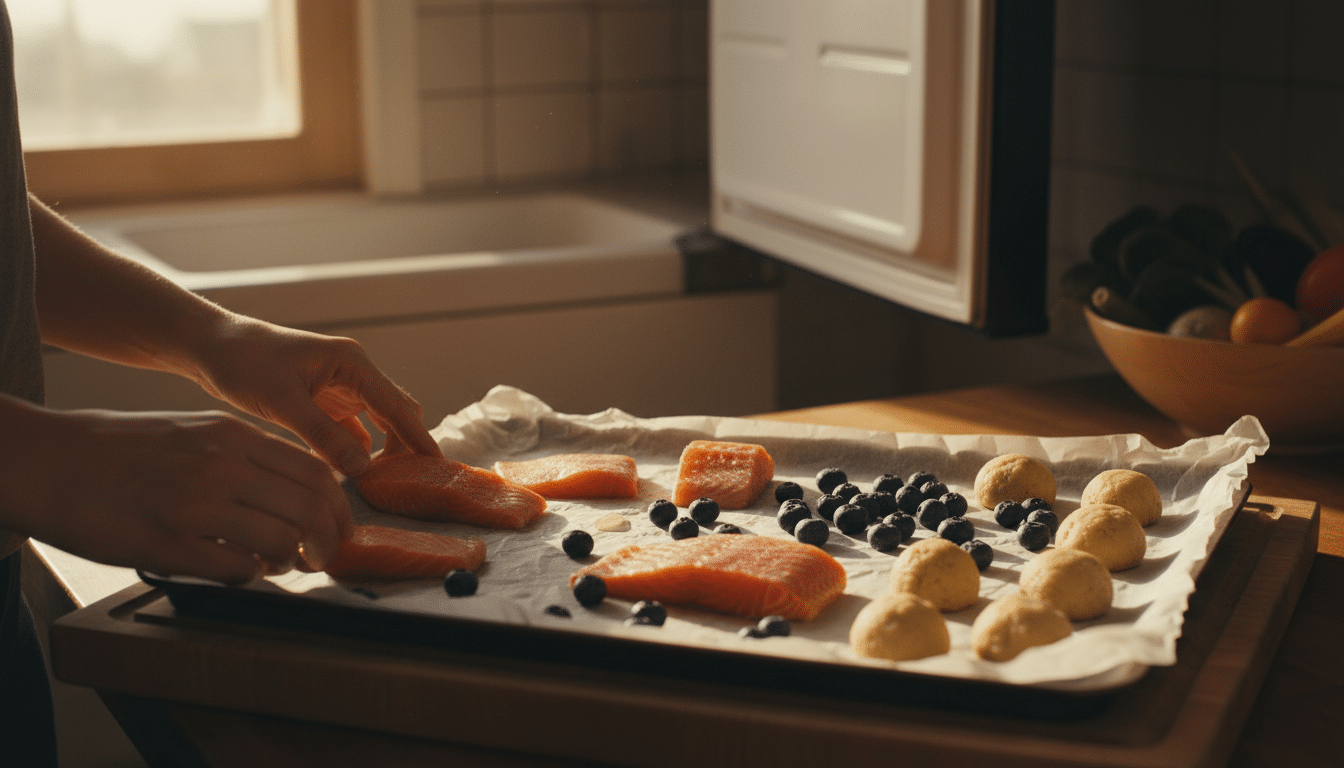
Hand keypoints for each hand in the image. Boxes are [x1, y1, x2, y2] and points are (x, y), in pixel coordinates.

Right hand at [9, 408, 350, 582]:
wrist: (52, 462)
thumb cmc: (123, 449)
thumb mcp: (196, 431)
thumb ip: (246, 455)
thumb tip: (294, 490)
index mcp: (233, 437)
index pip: (315, 472)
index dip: (338, 507)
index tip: (339, 526)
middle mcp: (222, 467)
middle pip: (310, 509)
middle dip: (329, 540)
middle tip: (324, 556)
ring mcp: (196, 507)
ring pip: (281, 541)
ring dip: (292, 560)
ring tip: (283, 563)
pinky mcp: (170, 545)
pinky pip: (238, 569)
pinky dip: (253, 575)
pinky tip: (244, 569)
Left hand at [188, 317, 440, 476]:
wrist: (210, 347)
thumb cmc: (243, 363)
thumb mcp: (284, 403)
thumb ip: (325, 436)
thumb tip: (363, 469)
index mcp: (352, 365)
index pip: (398, 407)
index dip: (419, 439)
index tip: (437, 467)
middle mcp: (353, 374)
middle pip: (396, 414)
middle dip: (405, 446)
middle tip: (410, 484)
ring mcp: (339, 387)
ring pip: (376, 423)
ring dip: (381, 450)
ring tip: (384, 484)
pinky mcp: (323, 400)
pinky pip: (351, 429)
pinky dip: (354, 449)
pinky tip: (349, 473)